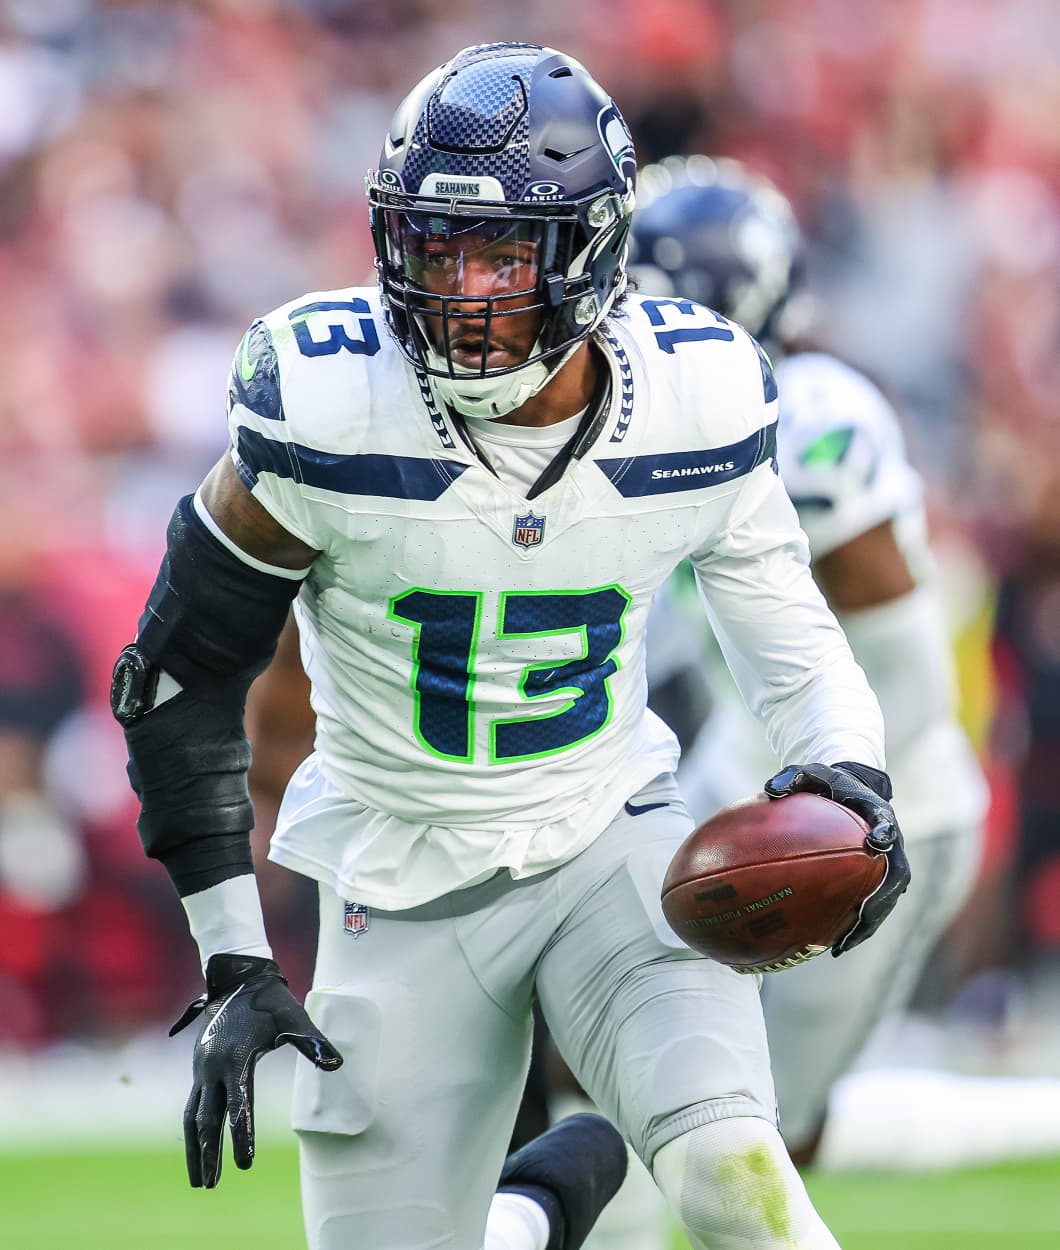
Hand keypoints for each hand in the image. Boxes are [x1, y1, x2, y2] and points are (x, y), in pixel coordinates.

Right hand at [170, 953, 341, 1186]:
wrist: (237, 980)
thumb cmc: (270, 1001)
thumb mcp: (293, 1018)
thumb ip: (312, 1042)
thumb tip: (337, 1065)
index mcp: (236, 1059)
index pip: (239, 1107)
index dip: (242, 1136)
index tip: (245, 1164)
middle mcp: (213, 1068)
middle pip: (208, 1120)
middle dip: (209, 1154)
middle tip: (211, 1186)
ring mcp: (202, 1068)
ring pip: (193, 1117)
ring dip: (195, 1148)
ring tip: (199, 1180)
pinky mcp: (199, 1067)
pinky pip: (192, 1104)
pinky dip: (193, 1128)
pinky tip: (197, 1146)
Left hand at [764, 760, 910, 955]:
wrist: (857, 788)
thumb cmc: (830, 783)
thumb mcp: (812, 773)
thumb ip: (792, 778)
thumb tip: (770, 789)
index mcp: (879, 814)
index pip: (886, 824)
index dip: (885, 834)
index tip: (877, 843)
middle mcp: (891, 843)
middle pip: (894, 878)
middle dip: (879, 901)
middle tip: (860, 920)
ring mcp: (889, 864)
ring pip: (885, 899)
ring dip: (868, 923)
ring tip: (843, 945)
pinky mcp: (880, 878)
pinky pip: (871, 904)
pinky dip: (855, 924)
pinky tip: (831, 944)